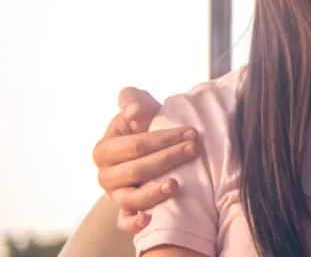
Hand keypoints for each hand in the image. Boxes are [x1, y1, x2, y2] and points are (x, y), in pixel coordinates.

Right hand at [91, 87, 199, 232]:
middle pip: (137, 170)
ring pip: (131, 198)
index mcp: (104, 149)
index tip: (191, 133)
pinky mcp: (126, 210)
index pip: (135, 146)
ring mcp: (115, 195)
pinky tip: (149, 219)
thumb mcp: (138, 105)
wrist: (149, 145)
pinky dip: (134, 223)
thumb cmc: (143, 122)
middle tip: (194, 149)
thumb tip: (134, 114)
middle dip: (168, 159)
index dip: (163, 139)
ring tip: (176, 184)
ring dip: (154, 192)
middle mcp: (106, 175)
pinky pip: (125, 221)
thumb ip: (132, 100)